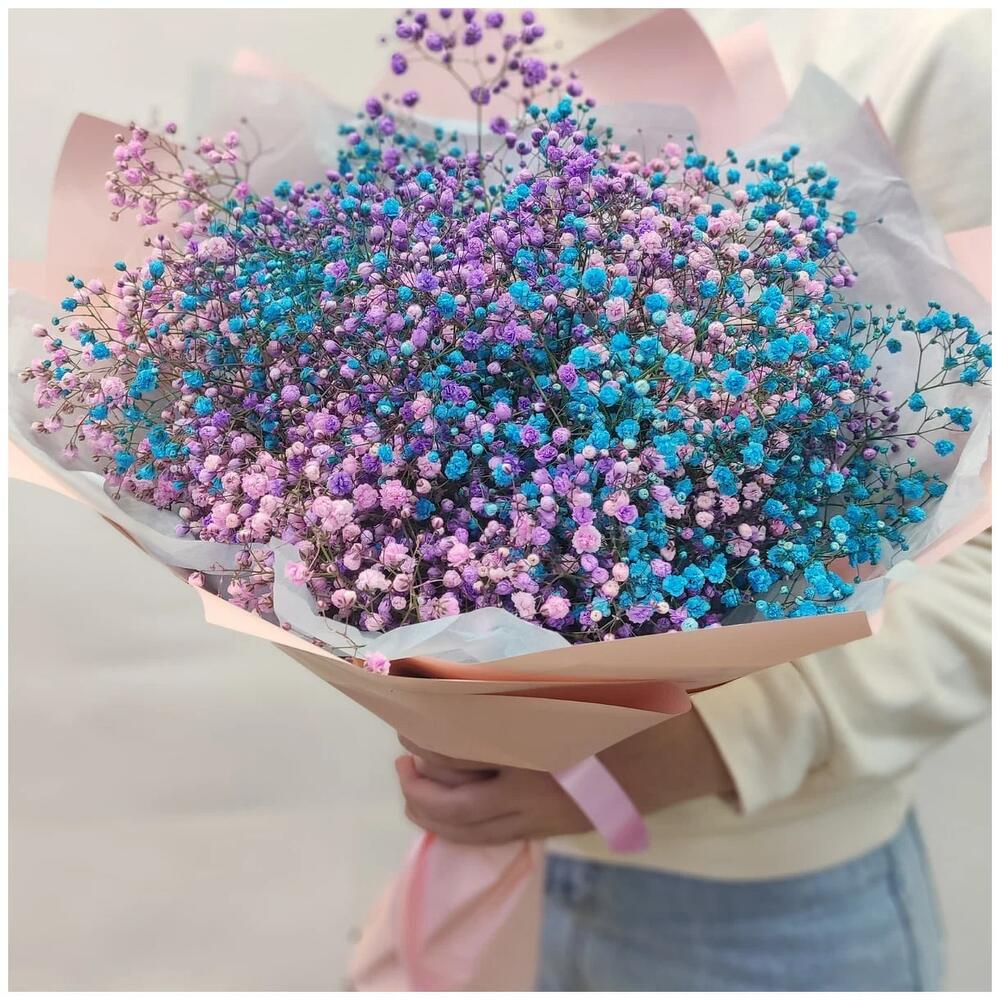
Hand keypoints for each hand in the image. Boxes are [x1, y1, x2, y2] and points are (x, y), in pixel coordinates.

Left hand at [395, 711, 733, 844]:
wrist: (692, 746)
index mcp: (532, 749)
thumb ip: (516, 687)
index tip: (407, 713)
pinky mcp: (564, 826)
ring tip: (420, 788)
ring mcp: (549, 817)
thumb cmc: (634, 699)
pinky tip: (464, 804)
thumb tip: (460, 683)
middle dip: (417, 788)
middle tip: (403, 761)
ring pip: (475, 833)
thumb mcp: (572, 682)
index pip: (454, 752)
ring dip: (436, 815)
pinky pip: (501, 837)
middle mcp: (534, 793)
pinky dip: (469, 827)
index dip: (422, 736)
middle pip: (454, 808)